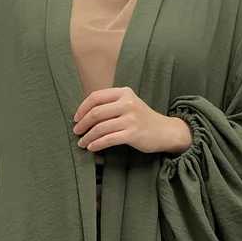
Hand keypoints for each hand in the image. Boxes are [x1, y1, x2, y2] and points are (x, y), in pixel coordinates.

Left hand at [72, 86, 191, 154]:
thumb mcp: (129, 104)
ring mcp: (131, 118)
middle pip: (96, 112)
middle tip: (76, 132)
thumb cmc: (143, 120)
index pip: (96, 97)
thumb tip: (85, 114)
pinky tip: (91, 148)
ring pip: (101, 127)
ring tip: (81, 143)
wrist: (165, 131)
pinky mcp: (133, 134)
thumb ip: (111, 105)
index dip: (82, 108)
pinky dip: (97, 144)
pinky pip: (109, 139)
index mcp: (124, 93)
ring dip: (87, 136)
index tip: (76, 118)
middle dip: (82, 124)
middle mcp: (127, 103)